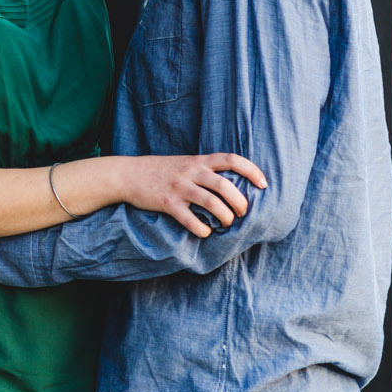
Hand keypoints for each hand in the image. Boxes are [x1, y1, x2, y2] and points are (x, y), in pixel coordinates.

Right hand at [122, 153, 268, 236]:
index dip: (252, 171)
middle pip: (225, 186)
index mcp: (198, 161)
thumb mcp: (184, 162)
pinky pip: (190, 219)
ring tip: (226, 224)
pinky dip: (202, 229)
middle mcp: (191, 172)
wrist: (127, 174)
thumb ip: (205, 169)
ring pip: (212, 203)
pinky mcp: (167, 203)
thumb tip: (232, 184)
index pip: (232, 159)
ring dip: (225, 217)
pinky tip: (204, 232)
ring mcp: (179, 187)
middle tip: (242, 213)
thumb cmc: (159, 170)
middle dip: (240, 202)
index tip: (263, 184)